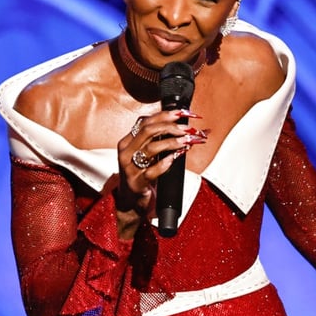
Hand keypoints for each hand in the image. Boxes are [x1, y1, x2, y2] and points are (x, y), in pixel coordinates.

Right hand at [115, 109, 206, 228]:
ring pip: (152, 148)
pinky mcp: (137, 183)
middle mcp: (126, 152)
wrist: (131, 202)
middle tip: (189, 128)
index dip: (166, 114)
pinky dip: (166, 163)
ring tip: (188, 141)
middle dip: (172, 126)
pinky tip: (176, 158)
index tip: (184, 113)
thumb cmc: (142, 175)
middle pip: (148, 130)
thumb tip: (188, 127)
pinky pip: (152, 171)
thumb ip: (160, 140)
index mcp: (128, 142)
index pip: (145, 121)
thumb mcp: (148, 155)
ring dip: (173, 142)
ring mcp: (130, 168)